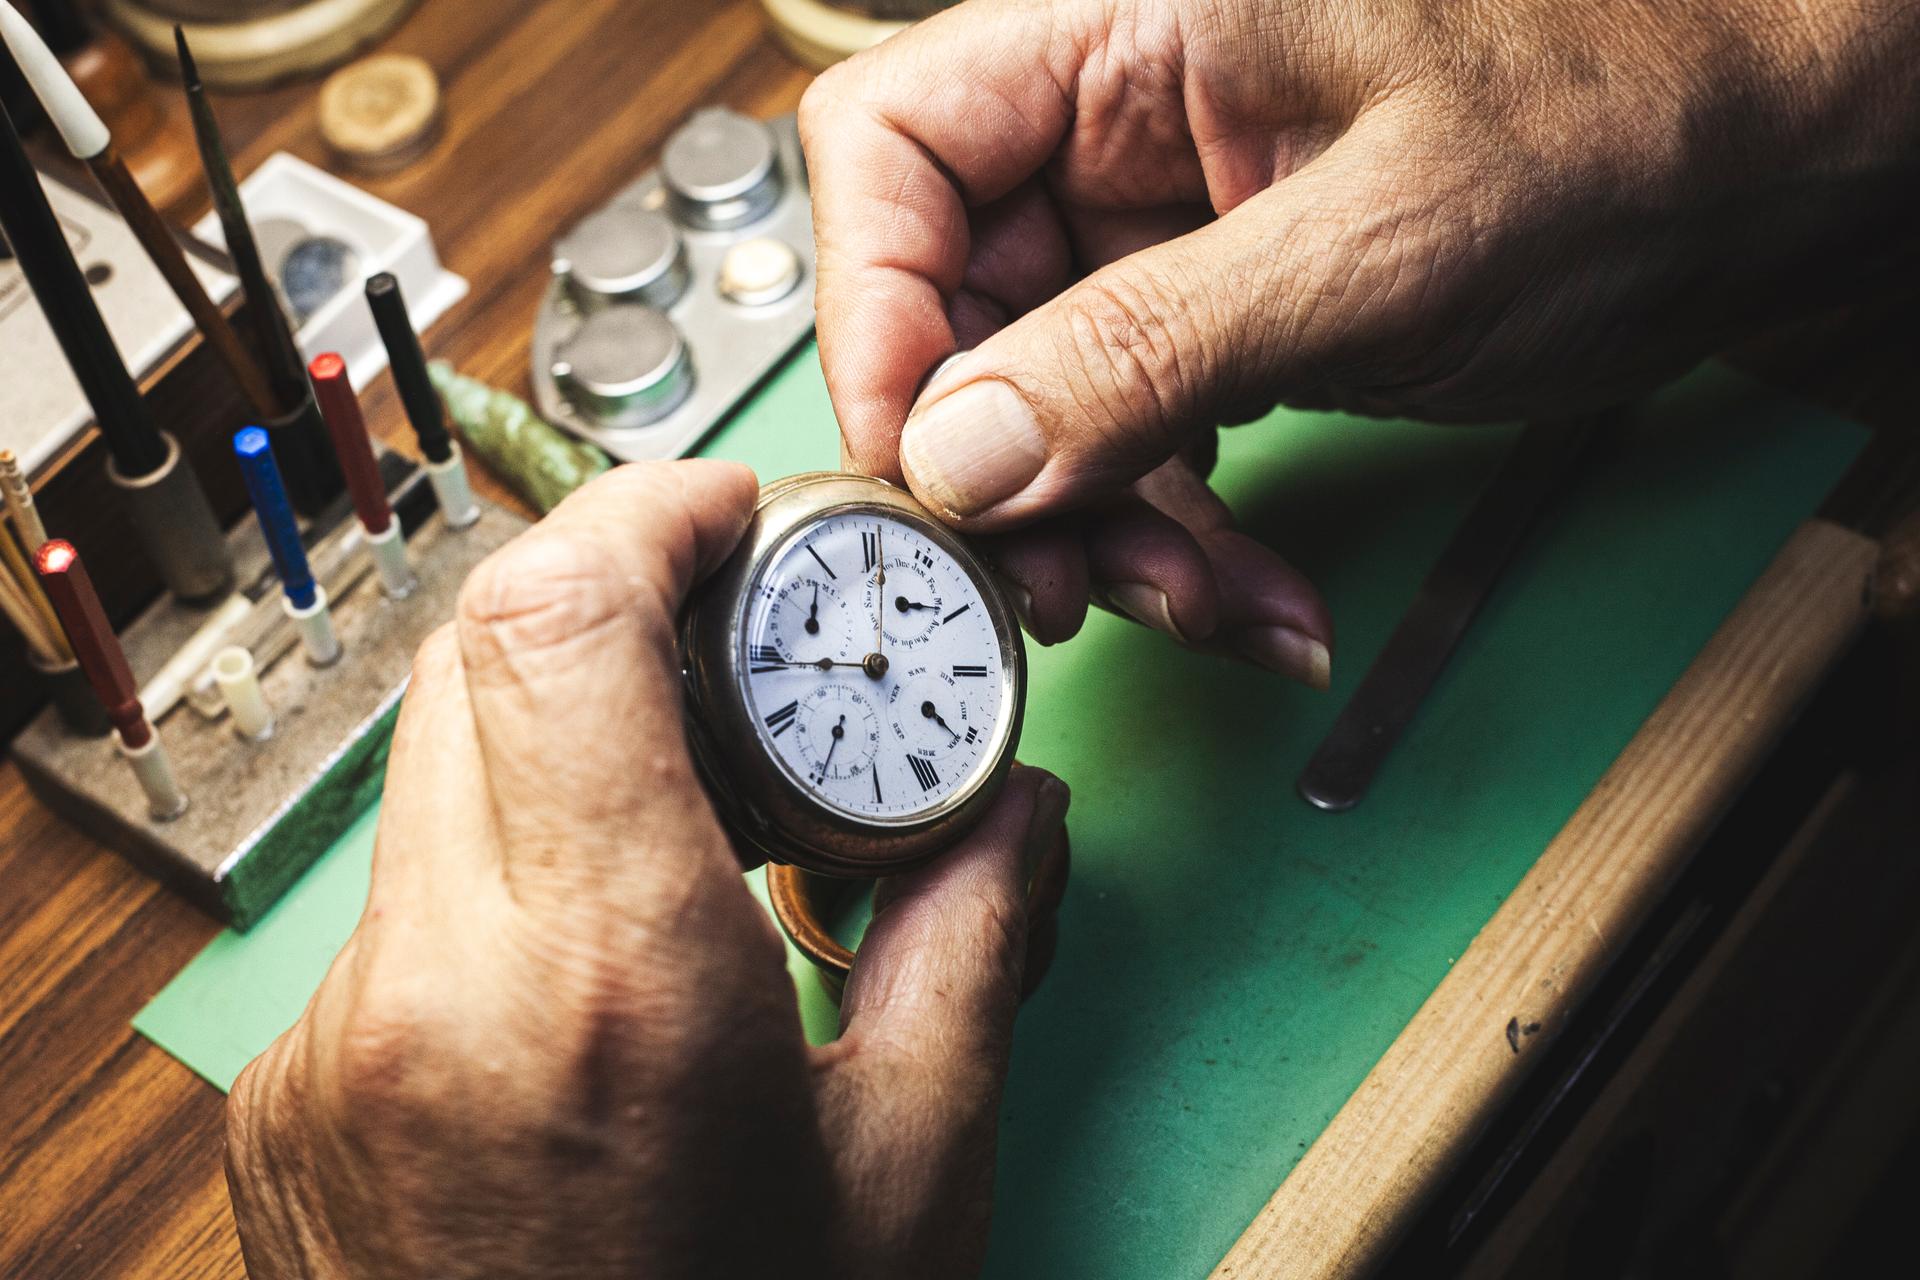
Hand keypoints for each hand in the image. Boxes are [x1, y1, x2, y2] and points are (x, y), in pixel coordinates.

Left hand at [224, 461, 1070, 1278]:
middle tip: (749, 644)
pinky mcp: (300, 1085)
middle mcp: (431, 990)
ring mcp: (335, 1040)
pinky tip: (622, 928)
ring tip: (707, 799)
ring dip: (569, 719)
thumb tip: (1013, 808)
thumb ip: (969, 942)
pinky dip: (520, 837)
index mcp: (607, 988)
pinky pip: (411, 878)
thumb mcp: (912, 1173)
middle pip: (479, 652)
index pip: (556, 621)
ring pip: (439, 757)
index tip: (737, 513)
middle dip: (619, 599)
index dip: (648, 514)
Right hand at [802, 0, 1914, 683]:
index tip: (923, 463)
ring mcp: (1163, 237)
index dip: (877, 309)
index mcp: (1129, 33)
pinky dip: (1179, 539)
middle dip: (1004, 470)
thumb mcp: (1377, 247)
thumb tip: (962, 450)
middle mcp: (1120, 129)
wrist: (1762, 177)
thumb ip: (1153, 345)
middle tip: (1060, 585)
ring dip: (1100, 532)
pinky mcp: (1215, 327)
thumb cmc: (1621, 127)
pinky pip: (1134, 447)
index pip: (898, 148)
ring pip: (1038, 405)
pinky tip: (1252, 598)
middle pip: (953, 304)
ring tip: (1200, 603)